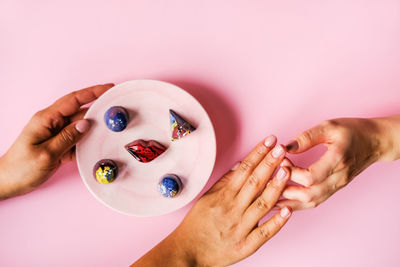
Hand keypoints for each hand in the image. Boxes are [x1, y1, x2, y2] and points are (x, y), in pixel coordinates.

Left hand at [0, 83, 113, 199]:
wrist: (7, 183)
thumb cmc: (21, 168)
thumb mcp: (46, 154)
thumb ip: (67, 138)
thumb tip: (86, 124)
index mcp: (46, 119)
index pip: (73, 100)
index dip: (92, 92)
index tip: (109, 88)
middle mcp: (53, 123)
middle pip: (80, 112)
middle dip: (99, 109)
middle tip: (118, 108)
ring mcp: (57, 135)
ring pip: (81, 126)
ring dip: (96, 127)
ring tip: (114, 127)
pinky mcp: (60, 146)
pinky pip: (78, 140)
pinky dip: (89, 141)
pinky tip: (100, 144)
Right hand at [133, 136, 291, 266]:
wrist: (187, 252)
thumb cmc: (196, 225)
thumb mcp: (206, 199)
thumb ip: (224, 182)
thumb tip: (240, 165)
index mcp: (223, 197)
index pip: (244, 170)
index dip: (258, 154)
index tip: (270, 141)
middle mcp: (232, 209)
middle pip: (254, 182)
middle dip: (269, 163)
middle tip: (282, 148)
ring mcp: (240, 228)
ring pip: (262, 204)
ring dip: (276, 187)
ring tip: (288, 171)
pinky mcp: (246, 246)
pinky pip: (264, 233)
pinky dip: (277, 222)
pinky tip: (289, 210)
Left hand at [276, 116, 399, 209]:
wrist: (375, 142)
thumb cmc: (352, 131)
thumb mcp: (329, 127)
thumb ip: (307, 137)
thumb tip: (285, 147)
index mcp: (337, 160)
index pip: (310, 177)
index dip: (291, 171)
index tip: (280, 160)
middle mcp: (338, 178)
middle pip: (308, 195)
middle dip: (285, 189)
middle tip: (270, 178)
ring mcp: (337, 185)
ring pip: (311, 202)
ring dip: (289, 200)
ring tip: (270, 194)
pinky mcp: (334, 188)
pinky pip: (314, 201)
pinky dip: (297, 203)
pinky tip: (283, 200)